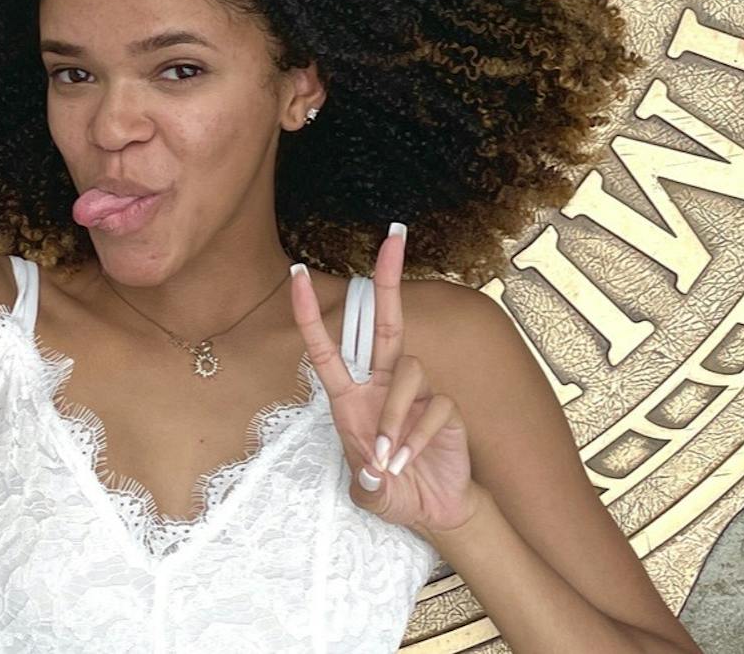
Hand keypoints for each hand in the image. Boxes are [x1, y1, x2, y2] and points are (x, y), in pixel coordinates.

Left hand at [289, 225, 478, 538]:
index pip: (326, 346)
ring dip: (396, 416)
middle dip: (388, 278)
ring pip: (407, 371)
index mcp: (349, 396)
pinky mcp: (444, 405)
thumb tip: (375, 471)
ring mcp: (416, 391)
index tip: (298, 273)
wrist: (434, 509)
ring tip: (391, 458)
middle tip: (393, 235)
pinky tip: (411, 459)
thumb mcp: (368, 493)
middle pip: (383, 320)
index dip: (311, 311)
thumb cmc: (393, 491)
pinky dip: (418, 434)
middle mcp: (381, 383)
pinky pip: (434, 405)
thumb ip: (367, 484)